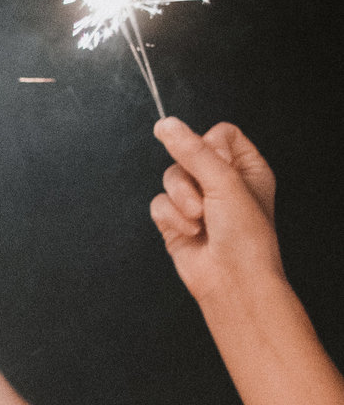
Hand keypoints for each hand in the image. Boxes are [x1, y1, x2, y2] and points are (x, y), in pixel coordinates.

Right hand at [152, 118, 283, 303]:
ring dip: (182, 201)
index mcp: (245, 167)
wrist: (231, 279)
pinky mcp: (175, 220)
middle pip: (187, 155)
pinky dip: (171, 218)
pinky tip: (190, 232)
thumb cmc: (245, 236)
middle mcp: (221, 181)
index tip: (215, 165)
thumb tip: (166, 125)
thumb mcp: (223, 181)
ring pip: (170, 180)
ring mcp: (196, 201)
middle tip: (209, 199)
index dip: (209, 147)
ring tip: (200, 219)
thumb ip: (192, 151)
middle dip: (192, 180)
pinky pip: (158, 204)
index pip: (219, 134)